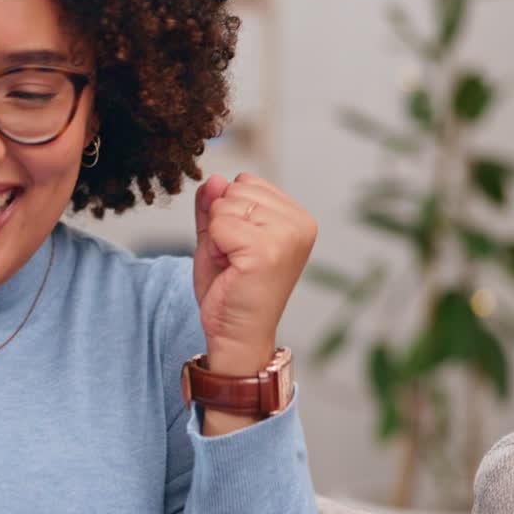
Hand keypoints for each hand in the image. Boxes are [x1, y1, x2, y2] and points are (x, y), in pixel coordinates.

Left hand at [193, 173, 315, 378]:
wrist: (235, 334)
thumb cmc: (231, 290)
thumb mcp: (218, 237)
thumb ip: (214, 206)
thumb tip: (214, 179)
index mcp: (296, 217)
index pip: (246, 181)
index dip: (228, 213)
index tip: (238, 246)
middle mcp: (299, 223)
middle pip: (234, 189)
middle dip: (221, 222)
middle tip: (233, 258)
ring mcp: (286, 236)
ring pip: (224, 204)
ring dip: (217, 235)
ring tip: (233, 264)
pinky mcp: (267, 250)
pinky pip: (220, 224)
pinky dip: (215, 246)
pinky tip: (231, 269)